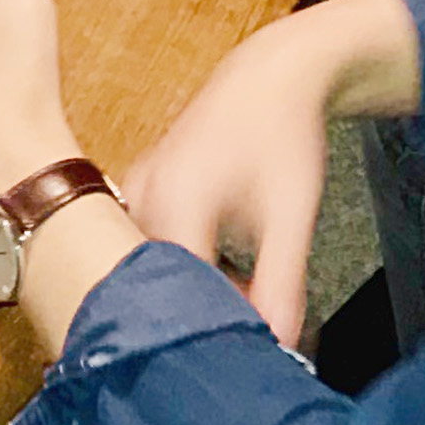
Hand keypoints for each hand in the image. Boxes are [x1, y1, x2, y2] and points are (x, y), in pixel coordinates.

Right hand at [121, 8, 358, 334]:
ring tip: (237, 291)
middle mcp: (139, 196)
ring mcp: (133, 190)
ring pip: (147, 266)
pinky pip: (145, 245)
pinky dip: (179, 265)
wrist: (270, 76)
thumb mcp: (292, 217)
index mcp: (173, 202)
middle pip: (153, 284)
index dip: (206, 329)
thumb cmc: (282, 135)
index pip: (173, 297)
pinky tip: (218, 267)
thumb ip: (282, 284)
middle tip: (240, 327)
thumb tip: (276, 345)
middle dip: (194, 313)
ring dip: (189, 288)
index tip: (239, 347)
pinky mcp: (137, 189)